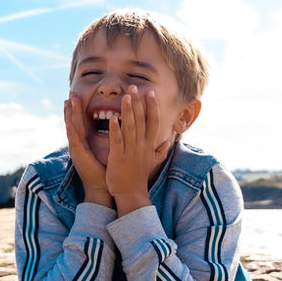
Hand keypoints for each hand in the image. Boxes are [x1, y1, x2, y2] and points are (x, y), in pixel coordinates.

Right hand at [64, 93, 112, 207]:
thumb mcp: (109, 151)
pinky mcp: (79, 155)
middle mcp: (80, 144)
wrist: (103, 188)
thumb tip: (121, 129)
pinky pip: (74, 141)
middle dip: (73, 107)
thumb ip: (113, 139)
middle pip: (75, 121)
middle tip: (71, 93)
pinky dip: (71, 131)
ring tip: (68, 100)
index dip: (80, 110)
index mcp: (87, 142)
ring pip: (73, 127)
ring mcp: (78, 149)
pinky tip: (69, 122)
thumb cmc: (108, 171)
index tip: (79, 96)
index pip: (82, 122)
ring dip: (70, 114)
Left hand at [106, 86, 170, 215]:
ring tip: (126, 96)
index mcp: (148, 145)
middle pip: (141, 120)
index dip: (152, 107)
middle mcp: (141, 145)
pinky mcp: (118, 157)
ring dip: (128, 111)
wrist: (131, 194)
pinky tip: (112, 119)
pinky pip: (117, 141)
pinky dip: (115, 130)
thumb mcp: (153, 162)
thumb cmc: (139, 177)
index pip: (153, 122)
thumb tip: (169, 142)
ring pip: (130, 127)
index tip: (150, 93)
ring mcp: (130, 151)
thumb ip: (161, 150)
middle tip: (134, 87)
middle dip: (138, 103)